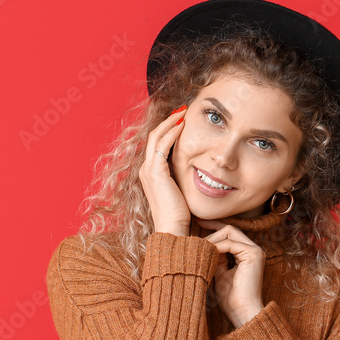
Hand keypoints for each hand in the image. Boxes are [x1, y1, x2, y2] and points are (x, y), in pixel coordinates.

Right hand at [139, 106, 189, 234]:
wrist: (172, 228)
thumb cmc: (179, 215)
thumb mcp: (179, 190)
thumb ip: (180, 177)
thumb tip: (193, 169)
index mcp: (150, 174)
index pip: (156, 145)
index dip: (167, 130)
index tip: (181, 120)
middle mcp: (145, 169)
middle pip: (154, 136)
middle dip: (168, 121)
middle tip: (182, 110)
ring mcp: (148, 170)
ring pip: (156, 137)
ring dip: (170, 122)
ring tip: (183, 112)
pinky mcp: (156, 172)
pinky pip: (163, 145)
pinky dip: (172, 132)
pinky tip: (183, 125)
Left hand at [195, 218, 264, 327]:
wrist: (242, 312)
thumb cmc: (230, 299)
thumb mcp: (219, 273)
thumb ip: (215, 258)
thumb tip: (202, 245)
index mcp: (246, 254)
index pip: (230, 234)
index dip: (213, 228)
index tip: (197, 223)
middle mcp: (253, 250)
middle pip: (229, 229)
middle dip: (211, 229)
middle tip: (194, 236)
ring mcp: (255, 251)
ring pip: (229, 232)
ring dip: (211, 239)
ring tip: (198, 249)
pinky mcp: (253, 255)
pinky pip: (230, 243)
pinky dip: (216, 247)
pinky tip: (206, 254)